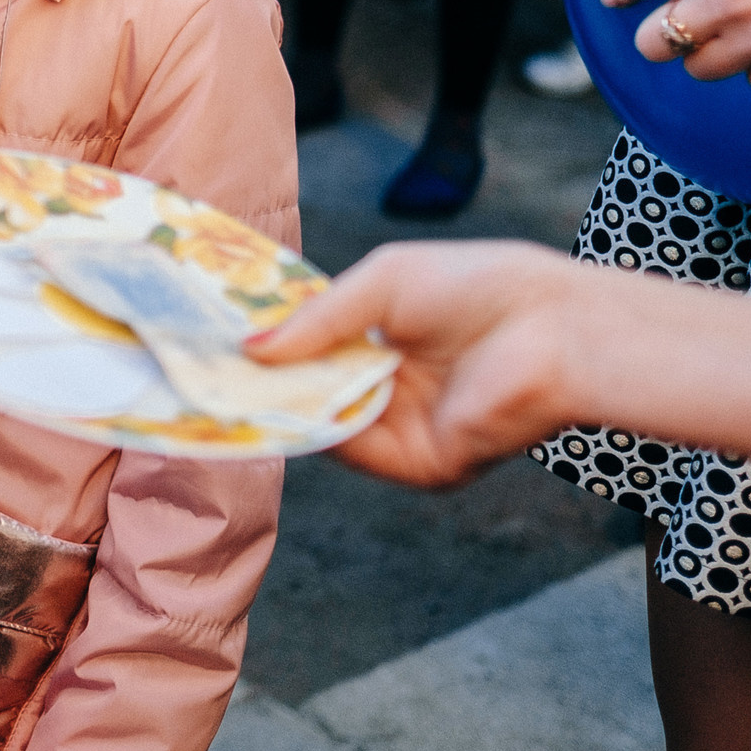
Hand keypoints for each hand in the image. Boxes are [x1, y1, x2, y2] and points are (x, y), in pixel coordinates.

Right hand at [245, 240, 585, 488]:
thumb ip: (315, 319)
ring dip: (276, 407)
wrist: (554, 328)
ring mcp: (404, 431)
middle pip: (309, 394)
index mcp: (383, 344)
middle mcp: (390, 391)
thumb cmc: (478, 288)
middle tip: (197, 371)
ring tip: (219, 384)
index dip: (265, 349)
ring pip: (323, 425)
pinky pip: (355, 451)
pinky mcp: (422, 464)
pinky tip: (276, 405)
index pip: (311, 354)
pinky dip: (314, 431)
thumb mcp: (380, 285)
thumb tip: (248, 349)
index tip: (214, 342)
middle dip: (259, 383)